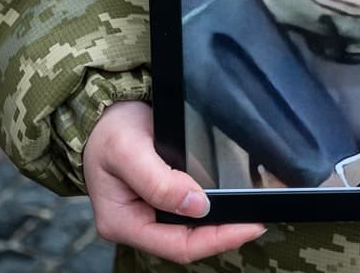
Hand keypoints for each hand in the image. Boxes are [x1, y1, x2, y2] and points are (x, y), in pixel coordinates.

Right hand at [83, 101, 265, 262]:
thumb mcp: (127, 150)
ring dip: (220, 224)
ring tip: (249, 213)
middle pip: (186, 243)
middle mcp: (136, 224)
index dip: (217, 239)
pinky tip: (230, 201)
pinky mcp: (159, 201)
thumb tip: (198, 206)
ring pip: (190, 231)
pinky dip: (212, 209)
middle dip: (223, 234)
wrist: (103, 113)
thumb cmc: (108, 131)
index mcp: (122, 222)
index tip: (249, 225)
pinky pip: (189, 214)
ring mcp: (148, 214)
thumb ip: (159, 181)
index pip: (177, 245)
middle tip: (256, 221)